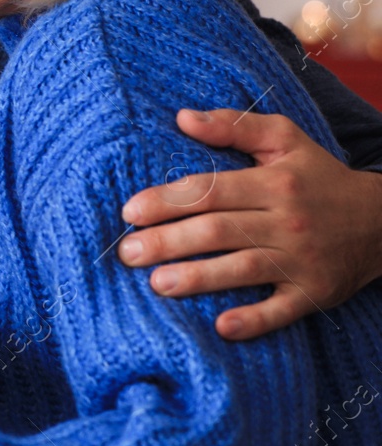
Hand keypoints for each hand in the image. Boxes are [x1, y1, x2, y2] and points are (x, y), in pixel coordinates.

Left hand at [120, 109, 381, 339]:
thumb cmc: (319, 176)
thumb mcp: (284, 139)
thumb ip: (233, 125)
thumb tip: (182, 117)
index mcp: (274, 183)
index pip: (211, 190)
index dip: (168, 200)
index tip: (130, 212)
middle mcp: (288, 221)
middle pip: (218, 231)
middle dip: (168, 242)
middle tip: (126, 252)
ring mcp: (302, 260)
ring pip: (243, 269)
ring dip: (198, 279)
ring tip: (156, 284)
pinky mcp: (315, 293)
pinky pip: (283, 311)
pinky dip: (254, 321)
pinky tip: (221, 327)